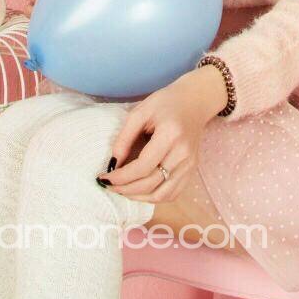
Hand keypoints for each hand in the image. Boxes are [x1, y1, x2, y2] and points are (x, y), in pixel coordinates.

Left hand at [102, 65, 227, 202]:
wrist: (194, 101)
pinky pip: (172, 194)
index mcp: (171, 135)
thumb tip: (113, 164)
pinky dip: (153, 197)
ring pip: (161, 195)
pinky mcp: (191, 170)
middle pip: (151, 184)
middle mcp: (183, 153)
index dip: (121, 177)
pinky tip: (140, 190)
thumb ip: (125, 137)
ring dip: (138, 197)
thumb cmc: (166, 103)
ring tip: (122, 190)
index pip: (143, 166)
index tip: (104, 178)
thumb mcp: (141, 112)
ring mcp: (190, 164)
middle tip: (109, 186)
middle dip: (125, 189)